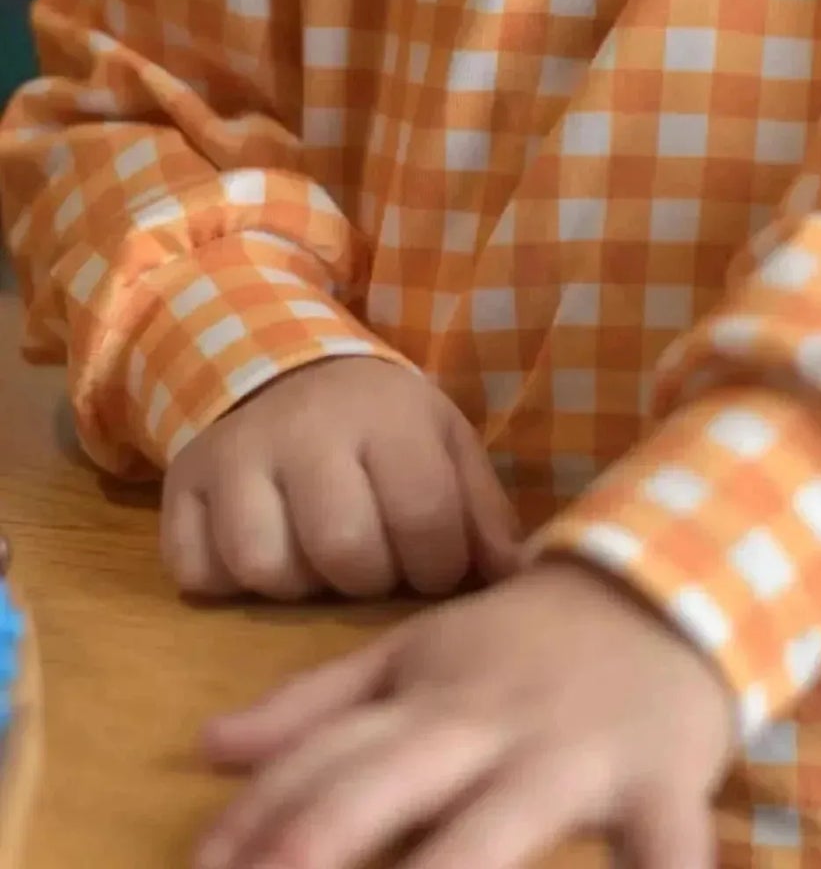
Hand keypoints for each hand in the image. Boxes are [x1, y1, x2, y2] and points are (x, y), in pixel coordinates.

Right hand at [161, 358, 520, 601]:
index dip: (438, 565)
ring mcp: (235, 457)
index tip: (434, 561)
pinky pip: (198, 571)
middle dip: (370, 579)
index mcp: (386, 416)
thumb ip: (482, 510)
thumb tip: (515, 576)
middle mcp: (306, 432)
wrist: (280, 361)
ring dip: (298, 584)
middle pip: (344, 553)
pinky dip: (227, 580)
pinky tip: (261, 547)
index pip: (425, 519)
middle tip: (373, 560)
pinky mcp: (180, 485)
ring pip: (266, 569)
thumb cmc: (378, 420)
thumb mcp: (443, 441)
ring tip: (317, 556)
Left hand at [194, 559, 735, 868]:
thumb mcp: (418, 654)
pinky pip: (664, 842)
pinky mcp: (661, 781)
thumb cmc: (525, 641)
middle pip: (395, 780)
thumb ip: (318, 705)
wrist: (664, 584)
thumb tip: (208, 749)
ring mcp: (574, 754)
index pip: (327, 755)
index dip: (260, 814)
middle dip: (324, 833)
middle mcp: (490, 725)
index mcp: (429, 698)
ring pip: (506, 819)